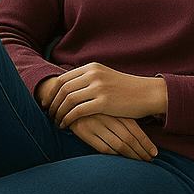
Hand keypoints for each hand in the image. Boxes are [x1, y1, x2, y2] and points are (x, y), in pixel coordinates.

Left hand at [40, 64, 167, 127]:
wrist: (147, 93)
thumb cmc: (127, 88)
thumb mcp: (106, 77)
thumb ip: (89, 79)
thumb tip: (71, 86)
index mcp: (92, 68)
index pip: (63, 78)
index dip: (51, 91)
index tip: (46, 102)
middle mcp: (93, 75)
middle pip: (63, 88)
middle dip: (52, 103)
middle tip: (48, 113)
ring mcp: (98, 88)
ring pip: (68, 100)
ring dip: (58, 112)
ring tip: (56, 121)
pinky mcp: (104, 102)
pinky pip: (78, 111)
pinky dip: (68, 119)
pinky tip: (66, 125)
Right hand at [66, 113, 158, 160]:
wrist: (66, 99)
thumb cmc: (94, 107)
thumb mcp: (109, 108)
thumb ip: (123, 118)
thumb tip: (144, 136)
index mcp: (115, 108)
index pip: (135, 128)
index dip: (146, 142)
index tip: (154, 153)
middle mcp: (106, 115)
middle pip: (129, 138)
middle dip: (141, 151)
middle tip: (150, 161)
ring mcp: (95, 123)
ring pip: (118, 145)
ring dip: (131, 156)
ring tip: (141, 163)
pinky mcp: (83, 131)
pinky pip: (103, 148)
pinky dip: (115, 155)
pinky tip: (122, 160)